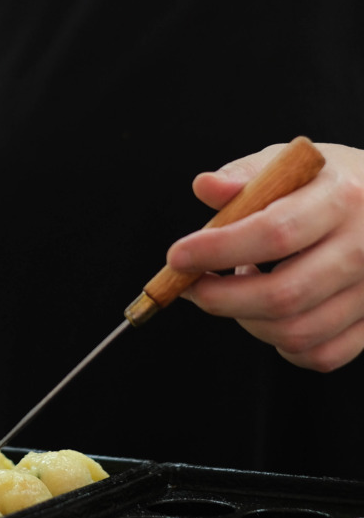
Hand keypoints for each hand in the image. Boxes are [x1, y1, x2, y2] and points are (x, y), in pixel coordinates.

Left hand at [166, 143, 363, 372]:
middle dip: (220, 298)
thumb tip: (204, 187)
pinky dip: (281, 344)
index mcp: (342, 198)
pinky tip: (268, 313)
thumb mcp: (290, 162)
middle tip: (189, 287)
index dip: (219, 250)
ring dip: (247, 320)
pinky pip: (321, 355)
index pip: (275, 233)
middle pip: (284, 295)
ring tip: (238, 286)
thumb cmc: (326, 182)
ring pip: (297, 332)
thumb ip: (245, 175)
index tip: (176, 258)